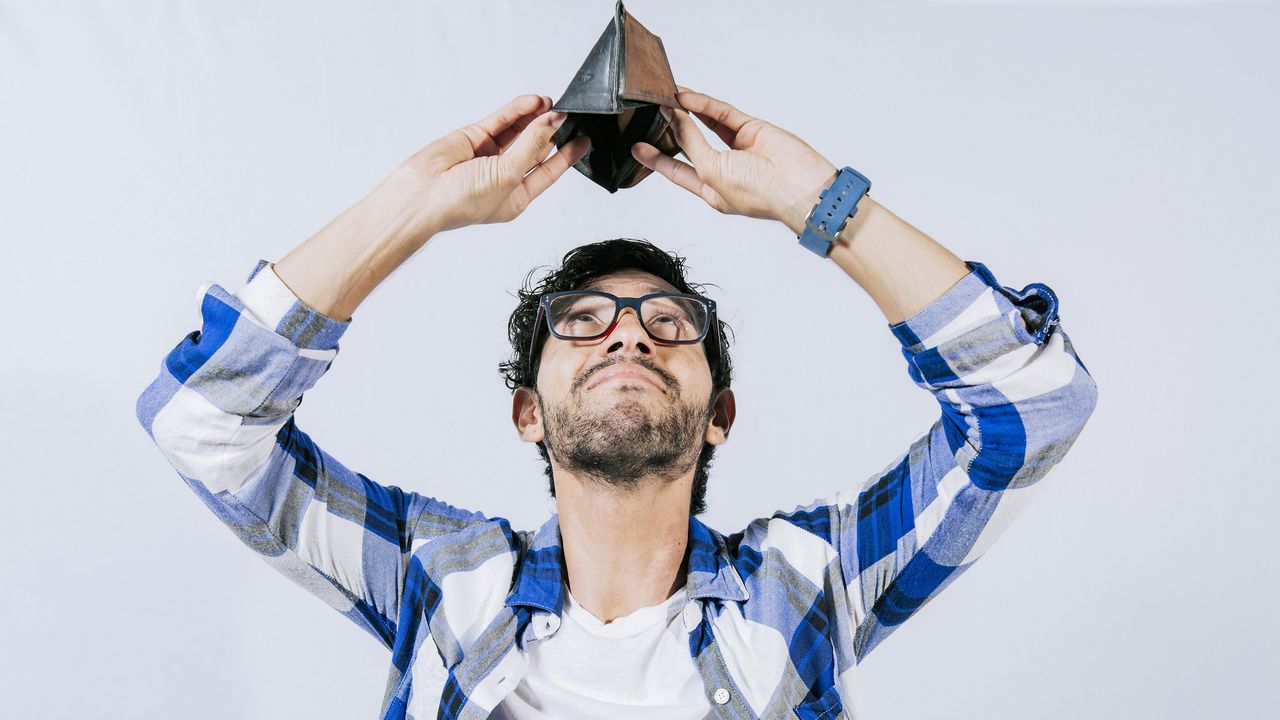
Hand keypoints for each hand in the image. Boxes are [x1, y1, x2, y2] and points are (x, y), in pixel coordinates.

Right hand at [397, 94, 589, 234]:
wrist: (420, 195)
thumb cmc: (461, 201)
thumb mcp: (508, 176)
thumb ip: (532, 146)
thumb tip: (553, 120)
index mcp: (516, 196)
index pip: (548, 172)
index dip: (567, 155)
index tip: (585, 139)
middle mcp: (505, 175)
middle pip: (536, 148)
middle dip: (552, 130)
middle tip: (570, 113)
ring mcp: (490, 155)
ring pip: (520, 131)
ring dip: (536, 117)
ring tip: (552, 103)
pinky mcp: (475, 137)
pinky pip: (502, 120)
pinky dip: (517, 110)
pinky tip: (533, 101)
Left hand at [631, 89, 838, 234]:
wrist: (797, 185)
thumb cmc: (758, 193)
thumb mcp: (711, 171)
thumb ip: (690, 143)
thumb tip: (674, 117)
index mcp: (713, 191)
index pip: (678, 173)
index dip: (658, 160)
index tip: (637, 148)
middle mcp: (724, 170)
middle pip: (689, 146)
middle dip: (670, 130)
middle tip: (649, 114)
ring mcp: (739, 149)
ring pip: (706, 125)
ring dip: (685, 112)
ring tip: (663, 97)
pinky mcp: (752, 130)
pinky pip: (722, 114)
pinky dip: (704, 105)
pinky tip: (685, 96)